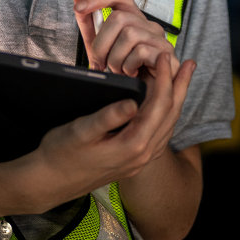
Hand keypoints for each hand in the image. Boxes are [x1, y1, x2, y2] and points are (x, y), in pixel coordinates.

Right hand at [16, 50, 196, 211]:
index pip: (159, 106)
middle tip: (190, 63)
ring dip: (177, 99)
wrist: (49, 183)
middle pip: (171, 116)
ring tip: (182, 78)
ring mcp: (140, 160)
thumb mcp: (81, 131)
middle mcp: (143, 156)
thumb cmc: (61, 154)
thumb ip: (108, 117)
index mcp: (132, 146)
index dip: (165, 78)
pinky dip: (166, 113)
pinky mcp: (134, 160)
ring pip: (168, 125)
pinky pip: (160, 133)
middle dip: (181, 87)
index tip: (166, 56)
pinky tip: (164, 102)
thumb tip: (133, 102)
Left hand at [72, 0, 174, 76]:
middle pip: (118, 18)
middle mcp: (147, 24)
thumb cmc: (120, 71)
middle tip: (100, 62)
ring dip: (115, 59)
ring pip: (129, 35)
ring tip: (118, 71)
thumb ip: (88, 20)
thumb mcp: (99, 45)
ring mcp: (159, 38)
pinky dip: (128, 67)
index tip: (78, 8)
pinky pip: (141, 52)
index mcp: (132, 18)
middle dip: (101, 44)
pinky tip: (131, 74)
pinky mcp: (165, 54)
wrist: (137, 99)